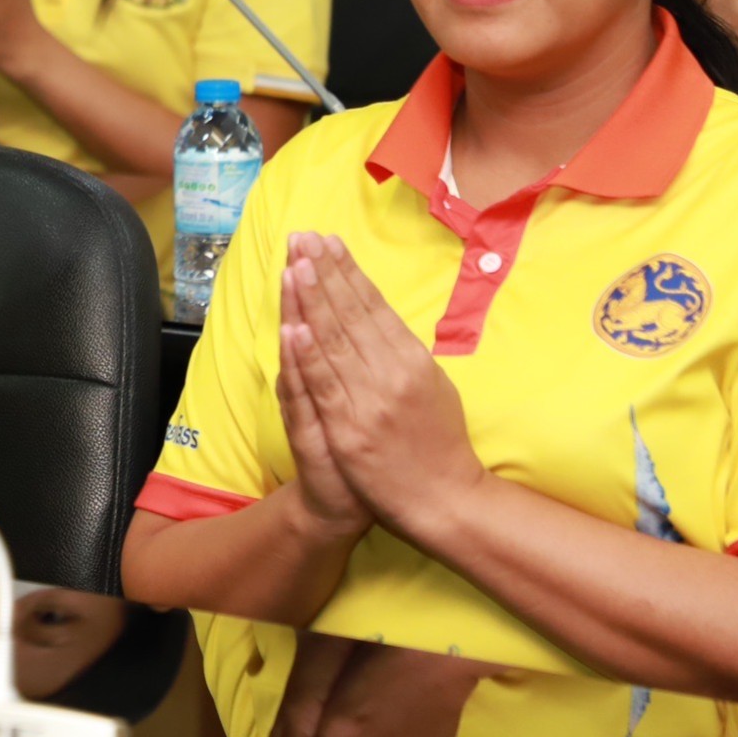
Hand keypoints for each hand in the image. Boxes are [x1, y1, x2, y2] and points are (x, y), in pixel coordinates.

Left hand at [286, 235, 484, 540]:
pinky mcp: (350, 428)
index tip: (329, 242)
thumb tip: (383, 319)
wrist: (443, 498)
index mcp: (413, 359)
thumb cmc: (439, 443)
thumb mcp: (434, 387)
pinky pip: (325, 385)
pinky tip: (295, 326)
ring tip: (297, 264)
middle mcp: (393, 372)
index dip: (349, 272)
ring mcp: (371, 400)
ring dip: (313, 300)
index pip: (374, 306)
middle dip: (326, 273)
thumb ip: (407, 354)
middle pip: (352, 314)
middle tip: (305, 238)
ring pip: (335, 341)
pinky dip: (309, 354)